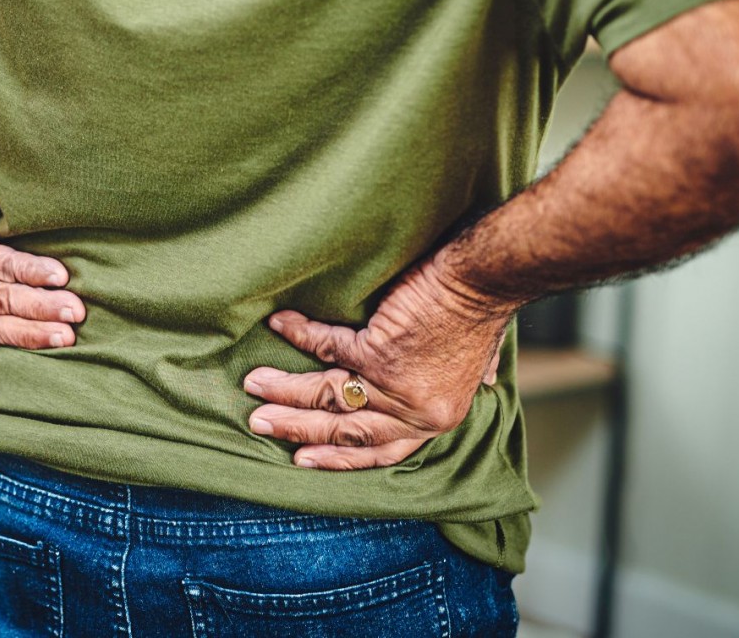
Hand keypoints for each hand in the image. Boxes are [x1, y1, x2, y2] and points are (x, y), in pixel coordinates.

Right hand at [242, 261, 512, 469]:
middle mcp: (413, 412)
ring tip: (254, 384)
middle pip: (344, 430)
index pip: (380, 451)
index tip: (303, 459)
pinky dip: (299, 334)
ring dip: (286, 390)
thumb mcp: (479, 361)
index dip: (338, 458)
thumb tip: (484, 381)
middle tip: (260, 424)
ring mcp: (394, 385)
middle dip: (296, 429)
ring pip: (328, 395)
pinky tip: (279, 324)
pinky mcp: (379, 353)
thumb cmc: (480, 312)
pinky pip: (327, 348)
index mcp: (434, 419)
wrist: (482, 279)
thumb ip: (468, 378)